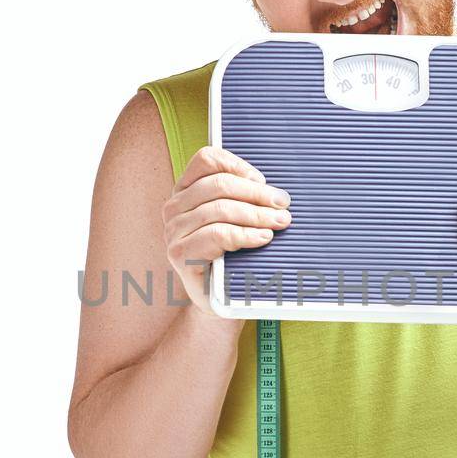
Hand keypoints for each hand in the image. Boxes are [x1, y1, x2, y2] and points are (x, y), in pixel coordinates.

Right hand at [162, 146, 292, 316]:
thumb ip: (243, 198)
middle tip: (282, 205)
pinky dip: (245, 234)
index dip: (237, 164)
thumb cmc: (230, 255)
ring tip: (278, 222)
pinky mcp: (180, 254)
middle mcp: (174, 207)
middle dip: (257, 194)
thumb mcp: (235, 220)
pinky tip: (263, 238)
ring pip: (220, 209)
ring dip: (256, 214)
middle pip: (219, 185)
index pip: (206, 159)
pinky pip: (218, 235)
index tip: (262, 180)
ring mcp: (174, 231)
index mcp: (185, 190)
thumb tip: (274, 189)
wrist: (217, 298)